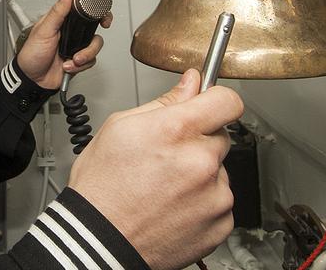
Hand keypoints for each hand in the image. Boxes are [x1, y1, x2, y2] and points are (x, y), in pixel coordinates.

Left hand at [16, 0, 112, 89]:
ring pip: (96, 42)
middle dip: (102, 21)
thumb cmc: (32, 55)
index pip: (78, 3)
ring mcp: (77, 44)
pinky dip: (82, 64)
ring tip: (74, 57)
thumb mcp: (43, 31)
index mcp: (61, 20)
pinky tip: (69, 64)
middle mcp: (71, 30)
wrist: (34, 80)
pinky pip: (92, 59)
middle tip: (104, 22)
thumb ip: (57, 12)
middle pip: (94, 20)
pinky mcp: (80, 59)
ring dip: (87, 52)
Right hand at [68, 69, 243, 269]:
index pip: (227, 101)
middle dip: (199, 140)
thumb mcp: (120, 129)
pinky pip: (220, 201)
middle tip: (168, 156)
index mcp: (176, 131)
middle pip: (221, 135)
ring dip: (201, 174)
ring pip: (219, 170)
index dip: (215, 100)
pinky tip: (174, 206)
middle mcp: (201, 162)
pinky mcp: (219, 223)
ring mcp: (214, 195)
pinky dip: (203, 202)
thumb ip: (164, 103)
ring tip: (165, 186)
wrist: (98, 241)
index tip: (208, 105)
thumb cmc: (102, 189)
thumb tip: (190, 84)